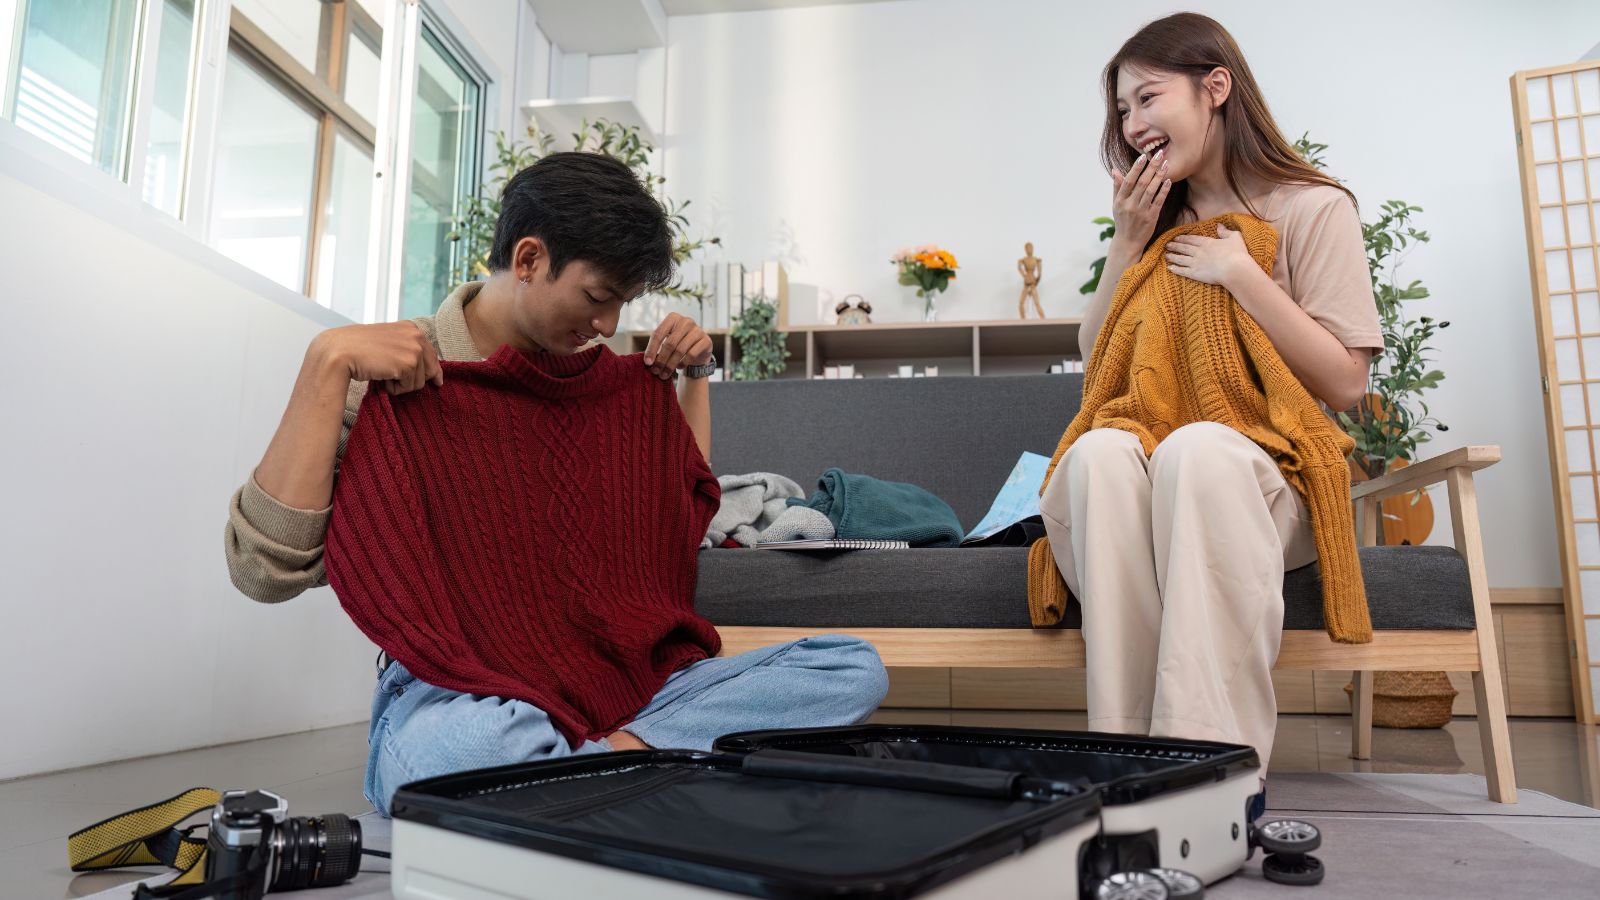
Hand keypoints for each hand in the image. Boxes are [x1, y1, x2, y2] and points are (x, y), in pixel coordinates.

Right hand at [311, 321, 442, 394]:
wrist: (339, 352)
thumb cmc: (357, 349)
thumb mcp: (385, 342)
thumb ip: (404, 348)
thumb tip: (427, 370)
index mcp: (411, 327)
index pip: (431, 354)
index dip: (433, 370)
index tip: (436, 381)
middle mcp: (416, 335)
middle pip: (430, 370)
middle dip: (414, 380)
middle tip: (393, 378)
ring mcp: (414, 348)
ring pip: (420, 382)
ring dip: (401, 384)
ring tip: (383, 374)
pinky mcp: (409, 364)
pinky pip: (409, 387)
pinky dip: (395, 388)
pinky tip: (382, 378)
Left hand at [642, 313, 712, 380]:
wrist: (698, 350)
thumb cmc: (678, 345)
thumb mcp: (666, 341)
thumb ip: (657, 347)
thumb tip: (648, 361)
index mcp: (673, 318)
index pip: (659, 333)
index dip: (651, 349)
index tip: (647, 363)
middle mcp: (686, 321)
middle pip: (670, 343)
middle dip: (661, 359)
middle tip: (655, 371)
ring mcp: (698, 330)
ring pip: (680, 350)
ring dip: (670, 365)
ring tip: (664, 374)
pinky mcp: (706, 340)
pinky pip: (691, 354)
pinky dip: (682, 363)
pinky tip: (678, 367)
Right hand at [1108, 147, 1171, 253]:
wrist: (1128, 242)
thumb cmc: (1122, 221)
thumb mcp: (1116, 204)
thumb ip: (1117, 187)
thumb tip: (1115, 170)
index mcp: (1120, 201)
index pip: (1128, 181)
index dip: (1136, 168)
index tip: (1143, 156)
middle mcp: (1130, 205)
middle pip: (1142, 183)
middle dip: (1152, 167)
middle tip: (1160, 154)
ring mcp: (1141, 212)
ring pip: (1151, 190)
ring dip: (1159, 176)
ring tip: (1166, 164)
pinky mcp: (1151, 218)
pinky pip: (1159, 201)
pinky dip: (1164, 190)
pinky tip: (1168, 180)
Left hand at [1165, 223, 1251, 287]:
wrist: (1235, 269)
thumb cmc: (1237, 253)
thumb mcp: (1234, 237)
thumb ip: (1225, 231)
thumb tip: (1219, 225)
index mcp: (1207, 242)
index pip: (1192, 239)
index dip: (1183, 238)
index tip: (1176, 238)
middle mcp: (1199, 252)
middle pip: (1184, 248)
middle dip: (1175, 246)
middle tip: (1167, 245)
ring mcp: (1196, 263)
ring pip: (1181, 259)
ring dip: (1173, 257)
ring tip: (1166, 256)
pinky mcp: (1195, 274)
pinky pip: (1183, 271)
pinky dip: (1175, 269)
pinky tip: (1169, 268)